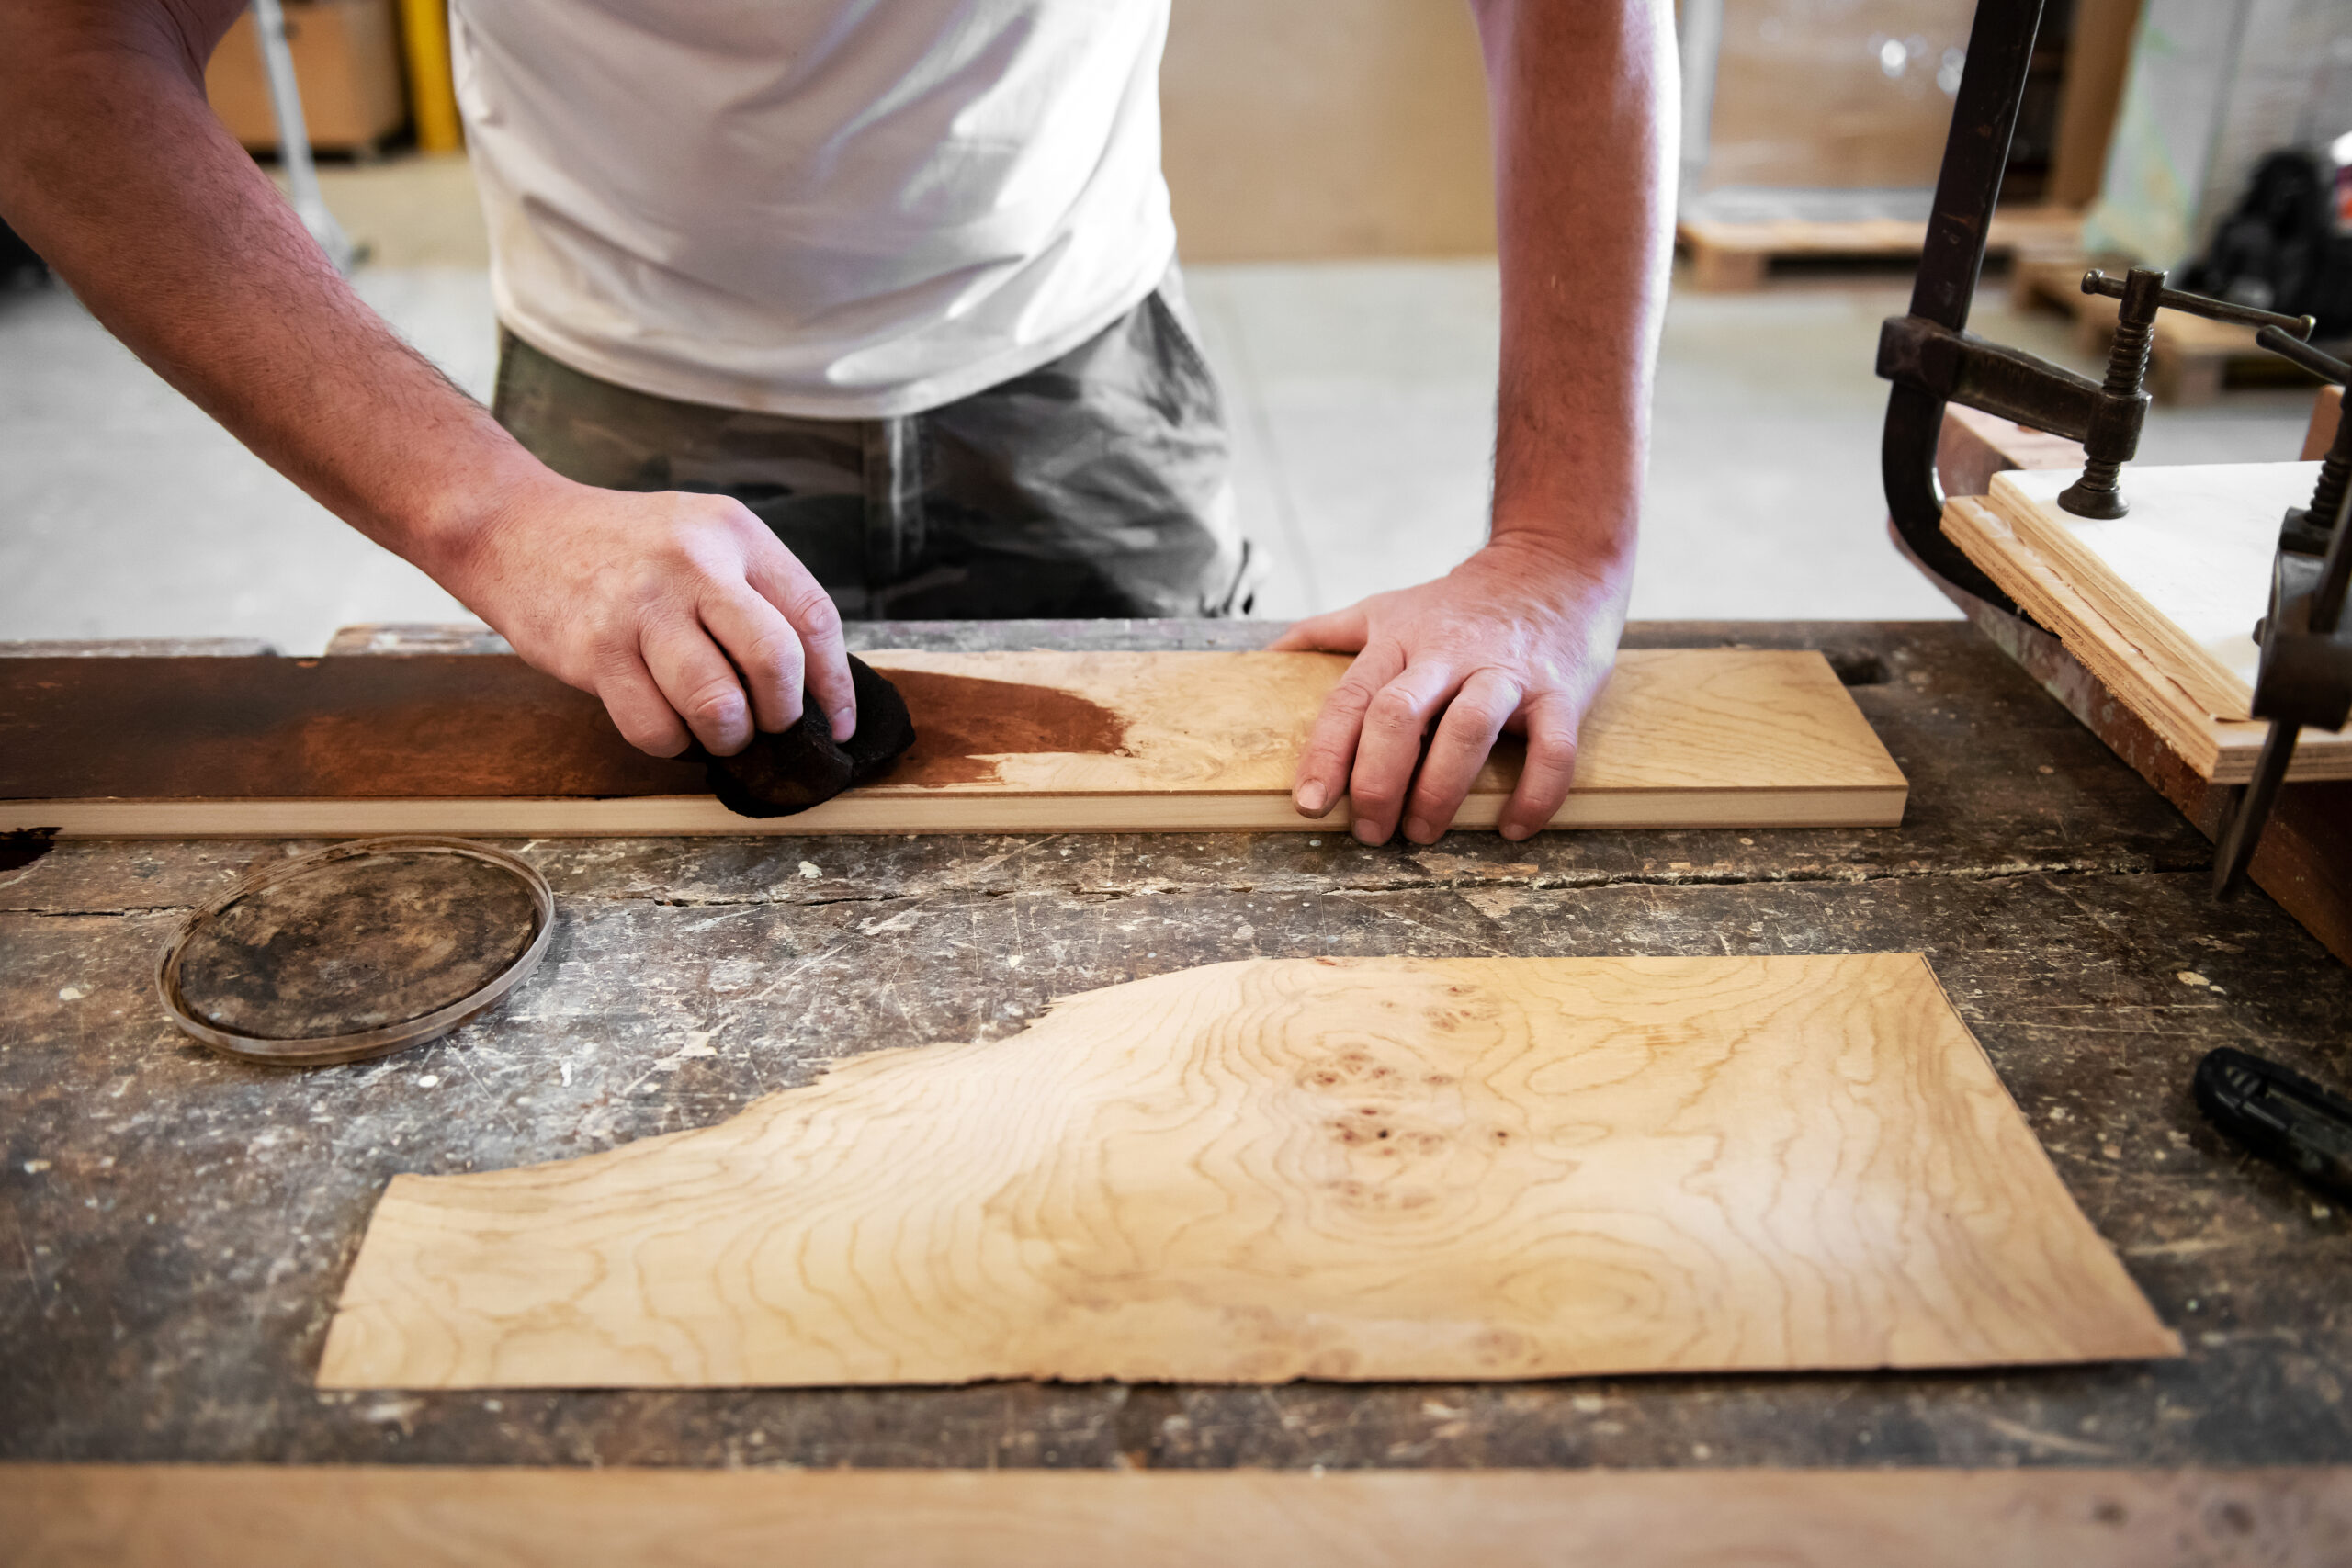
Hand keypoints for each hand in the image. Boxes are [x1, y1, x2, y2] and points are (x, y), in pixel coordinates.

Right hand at [438, 475, 855, 757]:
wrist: (516, 527)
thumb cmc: (622, 548)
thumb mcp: (702, 538)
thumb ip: (756, 595)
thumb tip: (811, 684)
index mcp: (735, 533)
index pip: (813, 617)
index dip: (834, 685)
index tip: (834, 724)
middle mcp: (694, 564)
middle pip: (774, 661)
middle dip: (781, 714)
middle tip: (768, 725)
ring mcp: (642, 607)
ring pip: (716, 706)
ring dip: (726, 737)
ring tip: (716, 730)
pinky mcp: (597, 650)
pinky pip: (655, 728)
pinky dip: (671, 743)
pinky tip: (665, 722)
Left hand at [1270, 536, 1629, 843]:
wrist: (1554, 565)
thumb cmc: (1461, 604)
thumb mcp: (1389, 607)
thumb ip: (1329, 631)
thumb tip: (1269, 653)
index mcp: (1399, 641)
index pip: (1351, 700)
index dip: (1325, 754)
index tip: (1310, 803)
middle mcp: (1448, 654)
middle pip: (1398, 715)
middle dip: (1376, 781)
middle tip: (1369, 830)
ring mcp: (1506, 672)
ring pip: (1468, 730)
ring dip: (1440, 792)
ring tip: (1422, 833)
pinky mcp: (1560, 691)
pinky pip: (1552, 749)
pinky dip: (1534, 794)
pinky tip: (1512, 826)